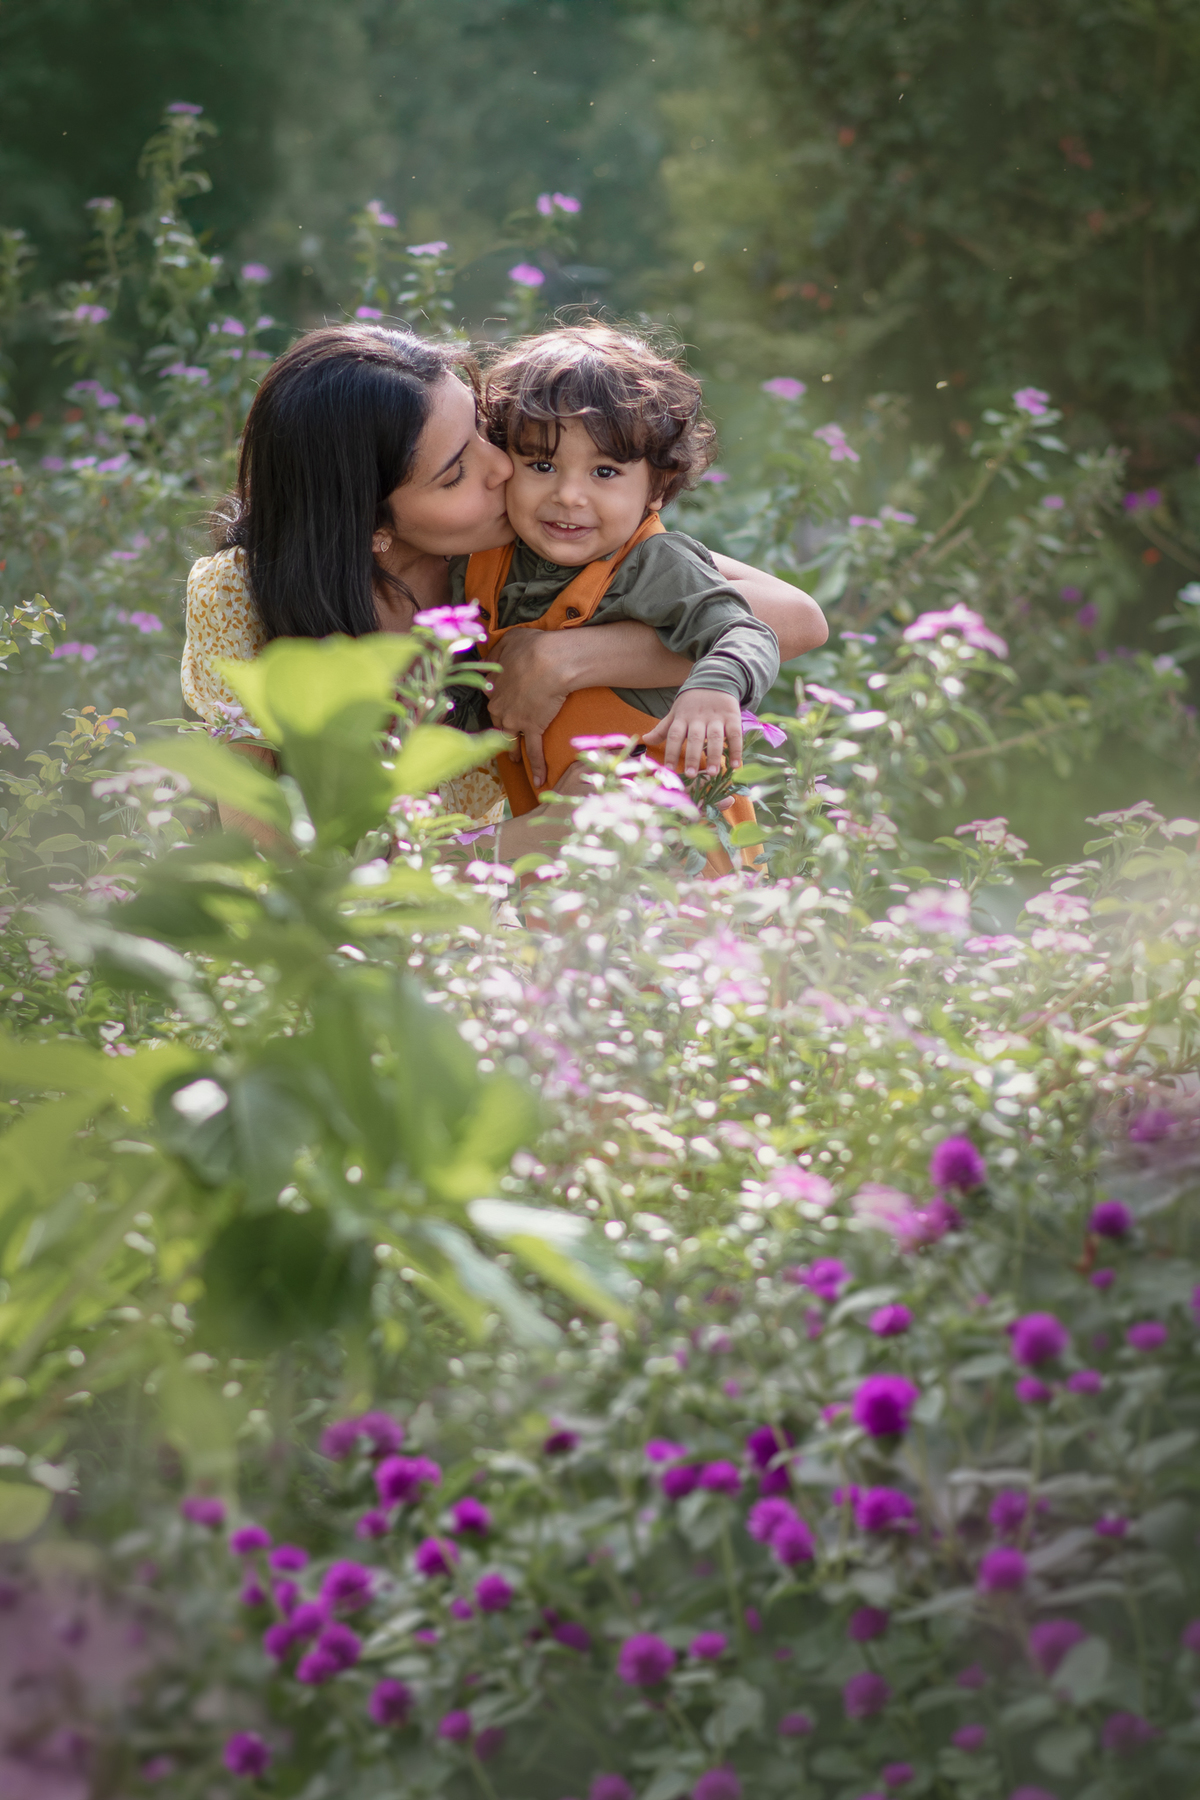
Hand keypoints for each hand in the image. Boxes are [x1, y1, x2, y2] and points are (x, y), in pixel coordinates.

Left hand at [485, 632, 574, 787]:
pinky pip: (535, 751)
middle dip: (502, 729)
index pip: (492, 699)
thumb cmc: (531, 646)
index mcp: (491, 687)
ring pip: (511, 739)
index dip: (498, 702)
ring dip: (513, 751)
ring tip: (515, 759)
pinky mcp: (534, 728)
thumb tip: (488, 656)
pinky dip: (537, 766)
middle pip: (498, 722)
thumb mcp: (507, 640)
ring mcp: (515, 720)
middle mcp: (499, 707)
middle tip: (504, 737)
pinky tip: (540, 780)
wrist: (550, 661)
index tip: (501, 706)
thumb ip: (497, 651)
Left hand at [642, 687, 743, 778]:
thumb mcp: (676, 712)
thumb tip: (645, 740)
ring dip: (714, 755)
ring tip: (712, 772)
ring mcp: (716, 717)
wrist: (715, 679)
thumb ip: (662, 728)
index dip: (670, 752)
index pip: (674, 736)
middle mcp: (698, 718)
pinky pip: (735, 734)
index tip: (669, 769)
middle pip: (695, 738)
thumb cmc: (692, 702)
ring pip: (715, 737)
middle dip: (692, 757)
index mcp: (682, 717)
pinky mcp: (732, 717)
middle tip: (691, 775)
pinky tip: (736, 765)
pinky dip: (736, 749)